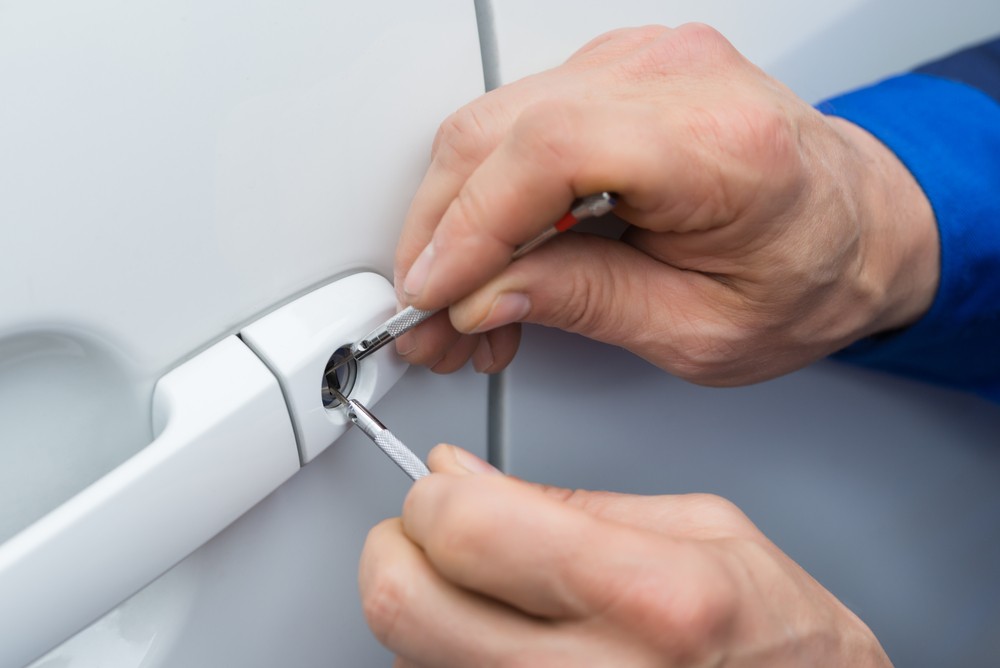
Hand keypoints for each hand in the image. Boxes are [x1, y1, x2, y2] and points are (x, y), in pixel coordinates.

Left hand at [359, 445, 891, 666]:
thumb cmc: (782, 641)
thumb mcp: (703, 527)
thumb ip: (568, 501)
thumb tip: (460, 476)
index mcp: (649, 594)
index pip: (469, 531)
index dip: (432, 498)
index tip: (441, 489)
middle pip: (404, 608)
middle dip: (394, 550)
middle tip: (425, 532)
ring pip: (408, 660)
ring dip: (422, 607)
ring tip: (479, 587)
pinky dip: (444, 655)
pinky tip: (496, 636)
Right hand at [394, 24, 937, 384]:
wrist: (855, 226)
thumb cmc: (811, 275)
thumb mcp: (699, 329)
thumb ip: (584, 303)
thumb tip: (483, 295)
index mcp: (719, 143)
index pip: (549, 153)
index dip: (467, 225)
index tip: (431, 293)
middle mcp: (677, 78)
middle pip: (500, 129)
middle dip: (441, 236)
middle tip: (433, 320)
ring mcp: (643, 62)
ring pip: (493, 124)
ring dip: (457, 221)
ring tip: (466, 305)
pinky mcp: (618, 74)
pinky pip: (519, 123)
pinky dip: (490, 193)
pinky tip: (495, 256)